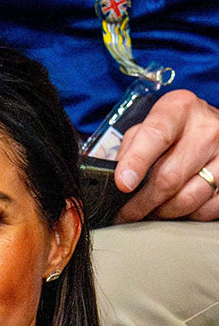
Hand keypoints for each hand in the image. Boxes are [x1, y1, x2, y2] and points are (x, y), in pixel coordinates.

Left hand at [114, 89, 218, 222]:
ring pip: (188, 198)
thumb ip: (130, 148)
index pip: (156, 135)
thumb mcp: (149, 126)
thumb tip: (116, 182)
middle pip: (169, 177)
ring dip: (162, 213)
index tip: (122, 184)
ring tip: (149, 213)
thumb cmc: (173, 131)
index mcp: (179, 109)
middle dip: (141, 203)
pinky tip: (175, 210)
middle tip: (127, 214)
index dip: (136, 162)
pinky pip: (207, 209)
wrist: (212, 128)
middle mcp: (207, 129)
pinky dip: (186, 216)